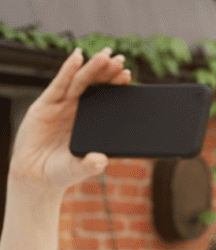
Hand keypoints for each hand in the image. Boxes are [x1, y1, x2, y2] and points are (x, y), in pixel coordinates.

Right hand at [10, 47, 130, 194]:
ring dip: (92, 67)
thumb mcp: (78, 169)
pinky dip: (68, 70)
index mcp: (92, 123)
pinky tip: (77, 57)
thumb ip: (90, 165)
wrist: (35, 176)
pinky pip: (59, 85)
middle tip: (120, 59)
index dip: (116, 87)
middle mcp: (79, 111)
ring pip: (80, 82)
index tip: (128, 76)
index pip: (107, 100)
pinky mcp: (45, 105)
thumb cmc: (61, 171)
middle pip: (95, 86)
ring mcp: (62, 106)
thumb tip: (101, 160)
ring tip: (105, 55)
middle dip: (107, 72)